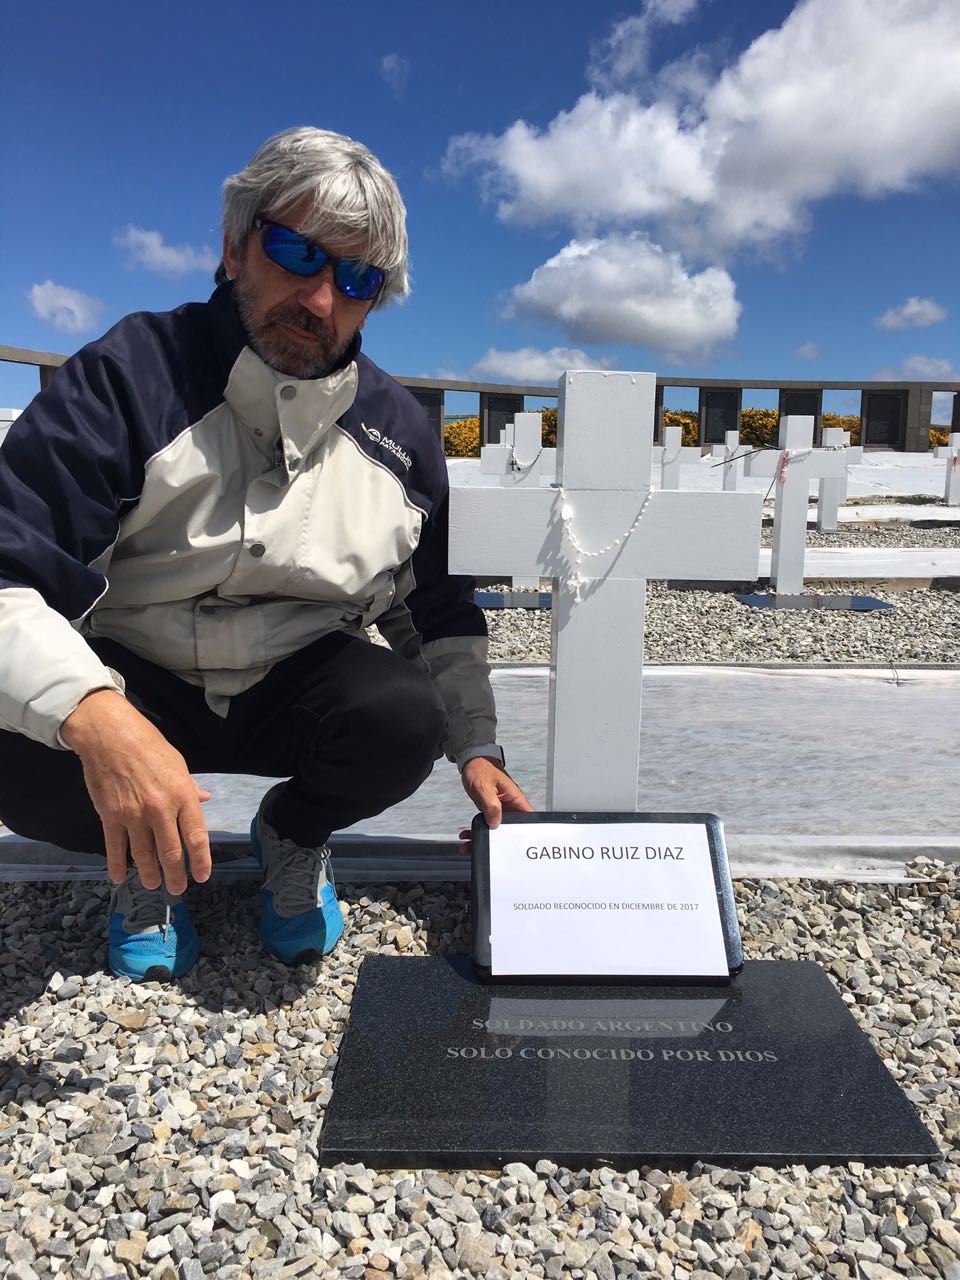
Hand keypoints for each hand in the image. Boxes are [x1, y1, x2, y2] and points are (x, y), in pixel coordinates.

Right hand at [61, 690, 211, 893]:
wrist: (110, 736)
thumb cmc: (148, 746)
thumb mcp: (178, 764)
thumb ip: (190, 788)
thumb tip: (206, 799)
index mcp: (182, 795)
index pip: (196, 836)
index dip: (200, 860)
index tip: (202, 876)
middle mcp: (160, 809)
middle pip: (171, 851)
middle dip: (175, 875)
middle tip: (177, 889)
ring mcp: (134, 814)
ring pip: (143, 854)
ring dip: (148, 874)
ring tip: (152, 885)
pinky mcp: (110, 815)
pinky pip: (114, 846)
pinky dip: (116, 864)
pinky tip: (118, 877)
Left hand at [460, 756, 533, 839]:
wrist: (471, 764)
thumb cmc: (481, 769)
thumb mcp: (485, 787)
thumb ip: (491, 804)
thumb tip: (496, 822)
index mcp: (516, 799)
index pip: (528, 819)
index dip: (526, 833)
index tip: (517, 844)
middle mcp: (510, 806)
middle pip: (511, 829)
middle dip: (500, 841)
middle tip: (488, 847)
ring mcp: (501, 810)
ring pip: (497, 829)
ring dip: (485, 838)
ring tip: (471, 844)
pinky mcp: (491, 811)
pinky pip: (487, 825)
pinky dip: (477, 832)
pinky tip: (468, 836)